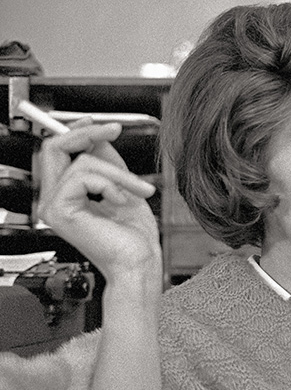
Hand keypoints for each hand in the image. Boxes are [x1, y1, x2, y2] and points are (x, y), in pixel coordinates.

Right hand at [37, 122, 159, 281]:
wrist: (138, 263)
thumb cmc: (134, 238)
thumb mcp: (123, 189)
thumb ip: (108, 164)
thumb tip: (99, 139)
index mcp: (67, 196)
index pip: (58, 153)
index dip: (78, 132)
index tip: (104, 125)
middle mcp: (54, 200)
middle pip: (54, 148)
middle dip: (88, 134)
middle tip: (114, 130)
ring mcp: (53, 206)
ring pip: (81, 162)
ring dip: (118, 172)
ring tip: (138, 190)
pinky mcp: (60, 211)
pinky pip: (84, 176)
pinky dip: (111, 184)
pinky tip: (121, 202)